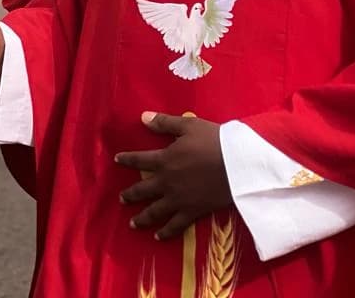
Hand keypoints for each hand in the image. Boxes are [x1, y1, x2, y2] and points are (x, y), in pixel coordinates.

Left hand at [115, 112, 231, 239]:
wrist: (237, 165)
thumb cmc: (213, 141)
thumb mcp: (188, 125)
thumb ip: (164, 123)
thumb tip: (142, 117)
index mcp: (165, 160)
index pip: (140, 160)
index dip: (127, 159)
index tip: (117, 160)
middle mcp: (167, 182)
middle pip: (143, 190)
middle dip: (130, 194)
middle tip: (122, 198)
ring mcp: (178, 199)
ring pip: (155, 211)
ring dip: (142, 218)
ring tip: (133, 223)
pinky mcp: (192, 212)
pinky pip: (175, 226)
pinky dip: (166, 233)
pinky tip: (159, 237)